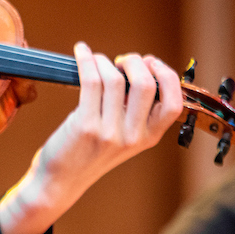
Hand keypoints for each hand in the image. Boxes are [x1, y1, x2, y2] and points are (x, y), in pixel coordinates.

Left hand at [0, 42, 183, 233]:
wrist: (60, 181)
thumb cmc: (88, 153)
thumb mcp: (122, 138)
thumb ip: (134, 111)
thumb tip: (137, 68)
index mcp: (148, 138)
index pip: (174, 103)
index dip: (166, 76)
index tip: (150, 63)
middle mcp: (133, 136)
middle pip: (146, 84)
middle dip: (134, 62)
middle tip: (119, 60)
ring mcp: (110, 132)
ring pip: (115, 79)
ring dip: (104, 60)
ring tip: (95, 60)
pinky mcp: (85, 126)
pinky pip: (91, 81)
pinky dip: (86, 60)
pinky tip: (81, 52)